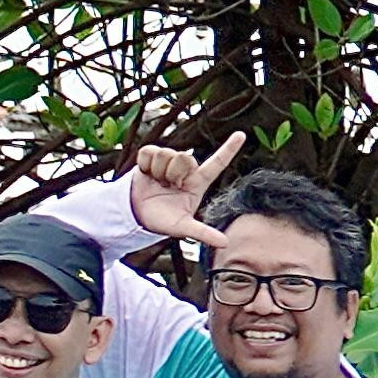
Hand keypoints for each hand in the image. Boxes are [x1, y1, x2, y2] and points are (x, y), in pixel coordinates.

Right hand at [129, 131, 246, 245]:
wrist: (136, 216)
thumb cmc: (162, 221)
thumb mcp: (183, 227)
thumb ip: (203, 233)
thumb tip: (226, 243)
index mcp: (197, 182)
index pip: (217, 163)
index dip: (229, 148)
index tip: (241, 134)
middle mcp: (185, 170)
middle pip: (185, 157)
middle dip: (174, 173)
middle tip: (168, 187)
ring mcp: (167, 162)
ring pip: (167, 153)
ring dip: (158, 170)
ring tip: (156, 182)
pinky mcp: (149, 158)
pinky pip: (149, 151)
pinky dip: (145, 164)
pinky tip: (146, 175)